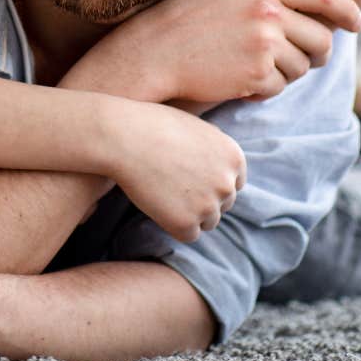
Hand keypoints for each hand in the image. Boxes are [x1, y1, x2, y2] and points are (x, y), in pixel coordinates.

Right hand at [71, 0, 360, 105]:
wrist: (150, 57)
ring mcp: (264, 43)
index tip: (356, 22)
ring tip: (256, 69)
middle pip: (321, 38)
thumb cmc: (174, 20)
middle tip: (302, 60)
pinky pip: (281, 87)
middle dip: (316, 53)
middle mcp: (268, 10)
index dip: (345, 8)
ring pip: (302, 67)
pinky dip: (267, 89)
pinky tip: (241, 82)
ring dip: (287, 73)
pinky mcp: (258, 74)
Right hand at [101, 100, 246, 242]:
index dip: (213, 183)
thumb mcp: (196, 128)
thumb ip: (214, 150)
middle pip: (223, 204)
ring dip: (190, 214)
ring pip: (207, 221)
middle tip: (173, 187)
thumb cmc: (153, 126)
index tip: (192, 179)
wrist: (125, 138)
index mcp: (233, 157)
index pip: (235, 183)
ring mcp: (208, 206)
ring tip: (164, 194)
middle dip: (203, 199)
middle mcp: (227, 183)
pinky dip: (174, 225)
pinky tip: (159, 206)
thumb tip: (219, 169)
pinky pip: (188, 234)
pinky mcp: (186, 223)